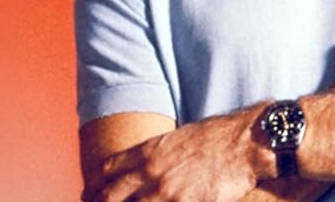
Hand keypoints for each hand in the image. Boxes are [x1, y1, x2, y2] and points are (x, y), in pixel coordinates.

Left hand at [83, 105, 267, 201]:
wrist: (244, 143)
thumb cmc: (215, 139)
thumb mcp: (176, 139)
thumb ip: (155, 155)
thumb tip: (141, 169)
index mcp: (148, 151)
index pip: (107, 169)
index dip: (95, 185)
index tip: (90, 195)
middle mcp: (151, 171)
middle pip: (110, 195)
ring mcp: (166, 191)